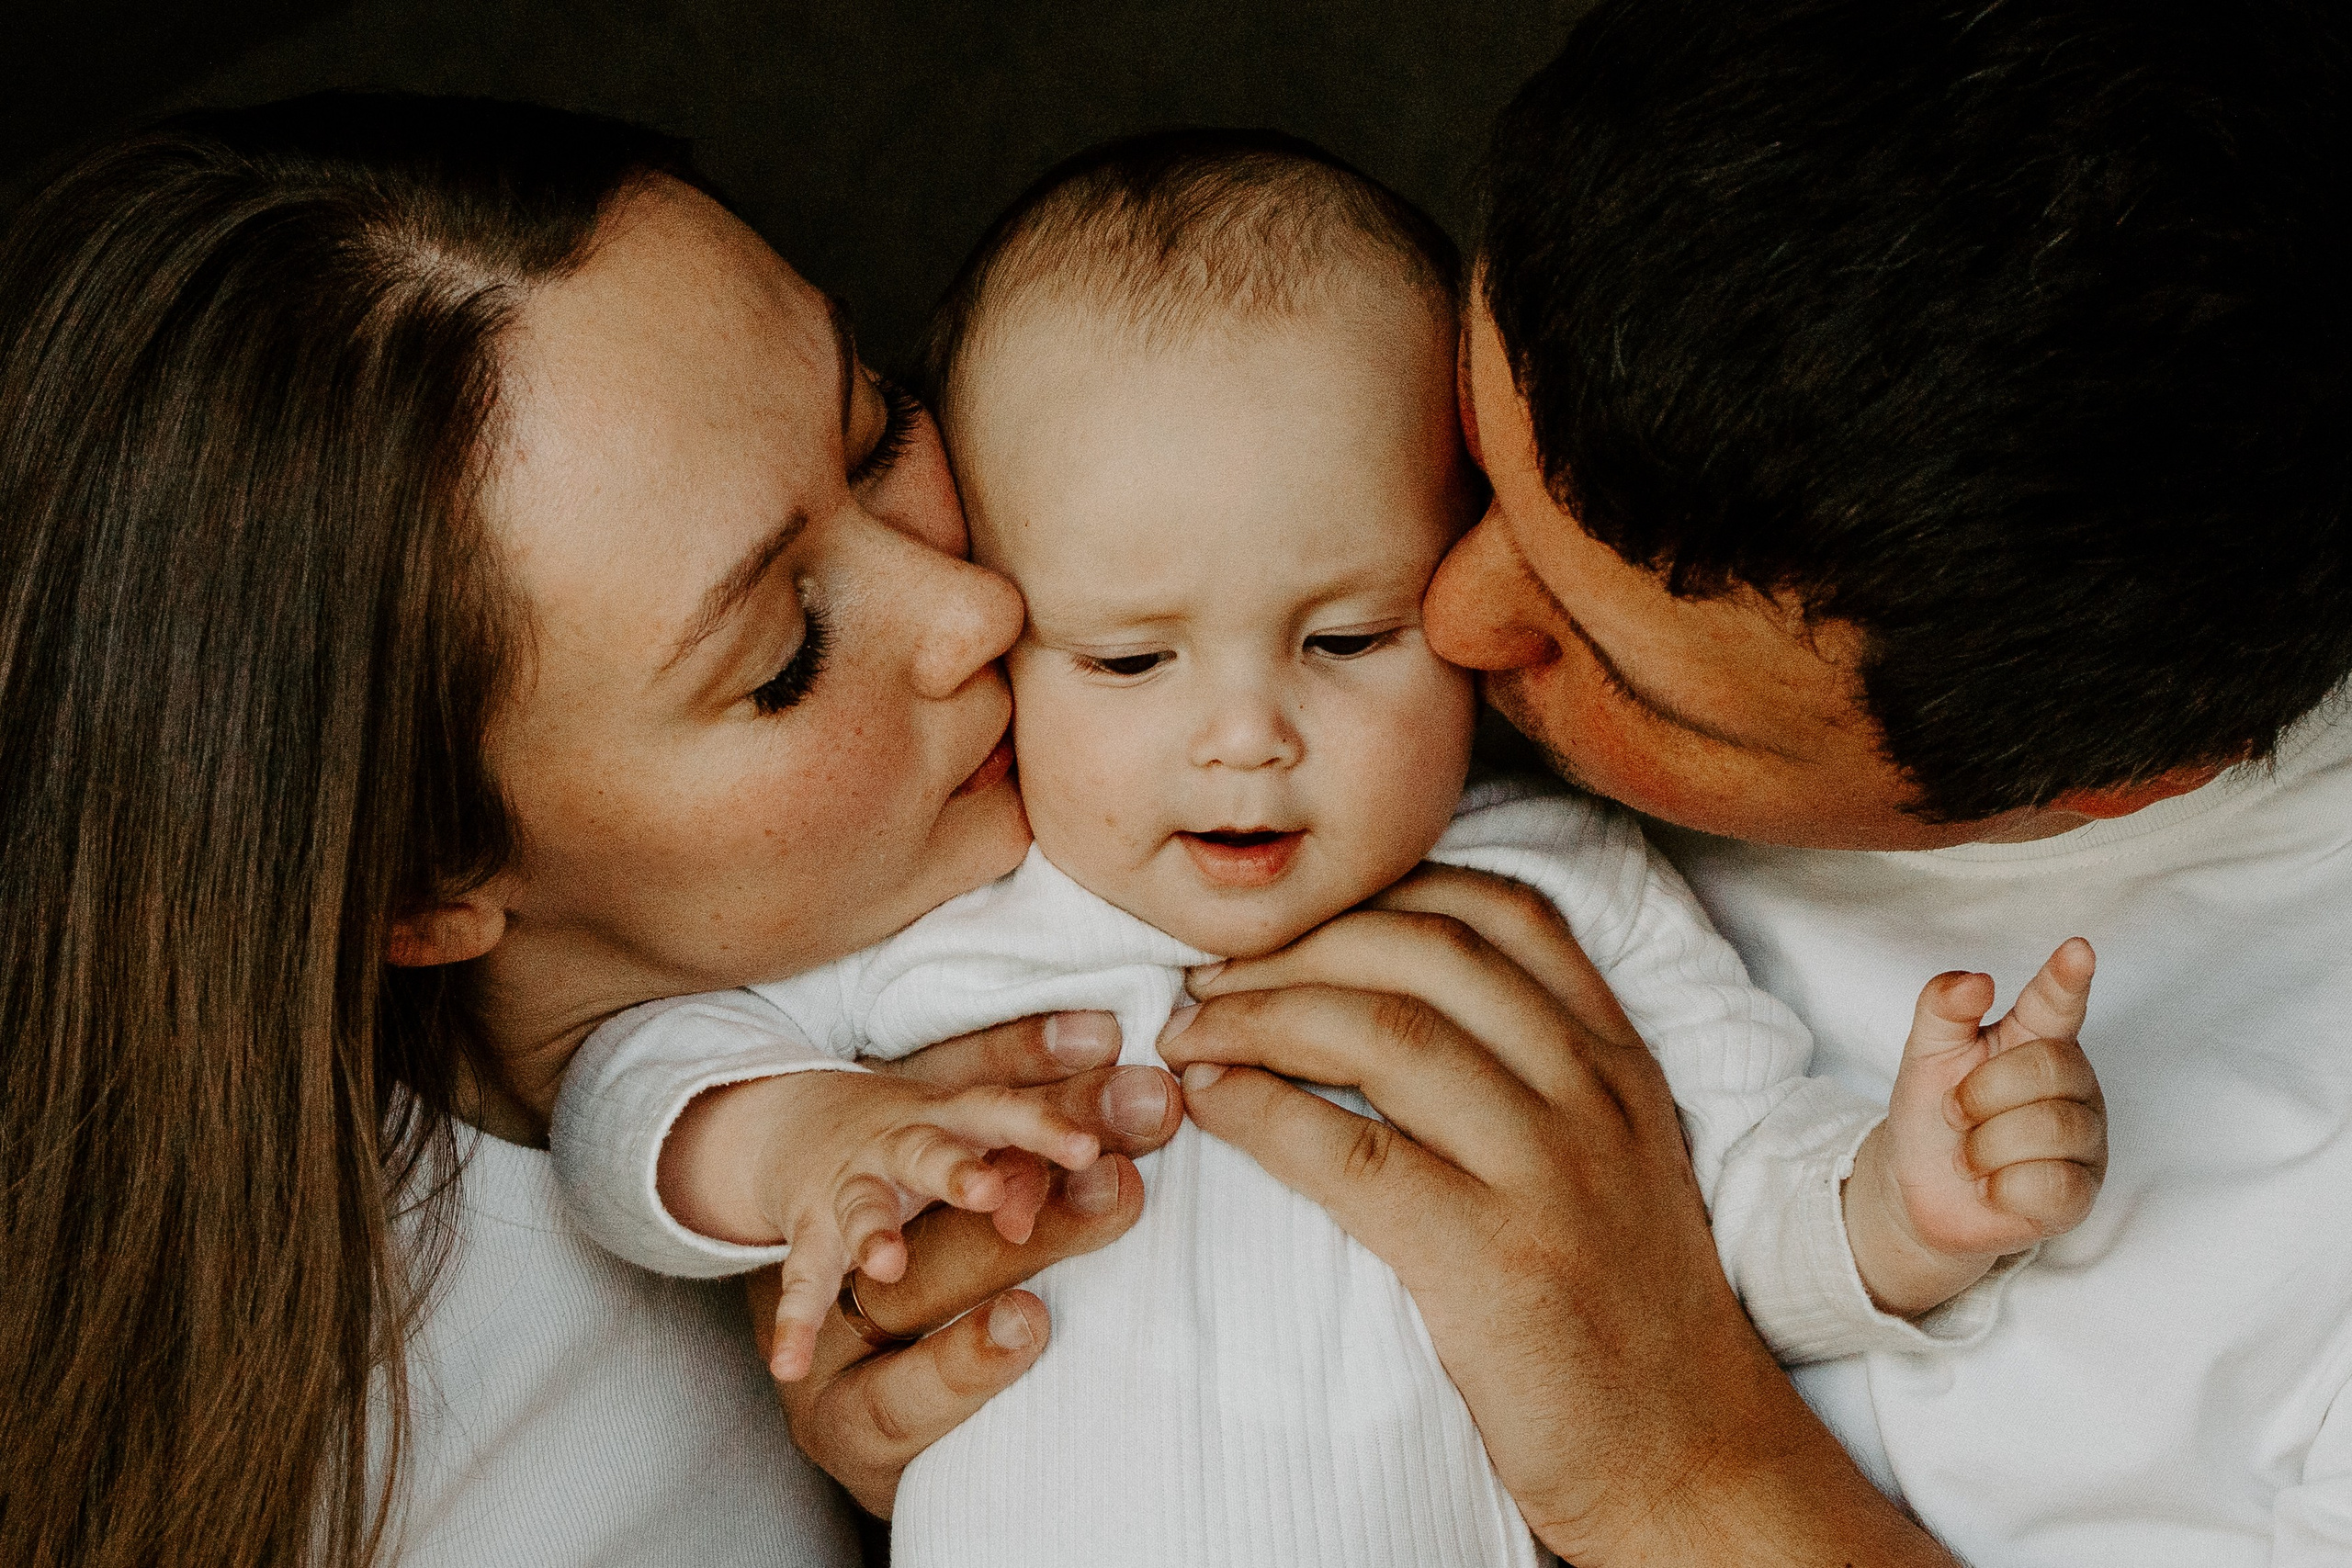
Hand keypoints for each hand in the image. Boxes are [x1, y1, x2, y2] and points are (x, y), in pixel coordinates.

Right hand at [741, 1070, 1103, 1380]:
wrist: (804, 1121)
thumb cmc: (934, 1130)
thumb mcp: (986, 1120)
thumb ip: (1056, 1138)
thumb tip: (1132, 1156)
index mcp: (958, 1115)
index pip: (1002, 1111)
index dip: (1041, 1127)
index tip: (1086, 1151)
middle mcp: (903, 1146)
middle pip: (928, 1151)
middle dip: (955, 1171)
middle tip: (988, 1189)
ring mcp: (853, 1190)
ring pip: (862, 1207)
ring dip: (872, 1231)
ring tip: (886, 1262)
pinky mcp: (813, 1238)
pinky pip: (803, 1280)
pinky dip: (794, 1319)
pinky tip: (789, 1362)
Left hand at [1160, 863, 1955, 1567]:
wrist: (1689, 1459)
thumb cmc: (1625, 1314)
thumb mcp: (1617, 1161)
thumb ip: (1539, 1072)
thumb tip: (1387, 996)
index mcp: (1621, 1060)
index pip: (1503, 910)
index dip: (1382, 887)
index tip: (1295, 910)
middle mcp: (1592, 1093)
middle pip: (1422, 951)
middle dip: (1295, 943)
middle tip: (1208, 975)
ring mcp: (1547, 1171)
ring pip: (1380, 1032)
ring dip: (1256, 1015)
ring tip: (1189, 1033)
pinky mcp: (1490, 1258)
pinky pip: (1349, 1150)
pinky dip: (1260, 1109)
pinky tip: (1213, 1101)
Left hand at [1845, 938, 2105, 1314]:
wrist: (1915, 1187)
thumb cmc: (1932, 1111)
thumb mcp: (1926, 1054)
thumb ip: (1943, 1009)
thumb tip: (1976, 981)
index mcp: (2034, 1038)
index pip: (2057, 1002)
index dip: (2068, 978)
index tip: (2078, 948)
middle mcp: (2071, 1082)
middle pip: (2047, 1068)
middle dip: (1981, 1094)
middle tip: (1954, 1113)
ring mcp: (2083, 1138)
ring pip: (2050, 1130)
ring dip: (1985, 1147)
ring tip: (1969, 1155)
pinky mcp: (2079, 1193)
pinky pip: (2052, 1185)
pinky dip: (2002, 1188)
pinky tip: (1991, 1186)